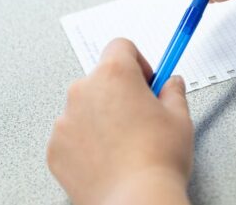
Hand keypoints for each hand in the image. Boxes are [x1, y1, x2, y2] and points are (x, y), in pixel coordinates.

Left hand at [47, 39, 192, 204]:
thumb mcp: (180, 117)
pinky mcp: (56, 148)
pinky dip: (87, 142)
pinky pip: (72, 135)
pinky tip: (108, 159)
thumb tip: (172, 85)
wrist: (135, 200)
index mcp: (115, 74)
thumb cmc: (157, 160)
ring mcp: (65, 120)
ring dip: (102, 117)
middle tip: (141, 116)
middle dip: (120, 92)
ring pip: (85, 107)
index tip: (147, 79)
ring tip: (125, 144)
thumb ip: (173, 91)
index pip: (120, 46)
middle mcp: (84, 91)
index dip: (138, 61)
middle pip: (102, 77)